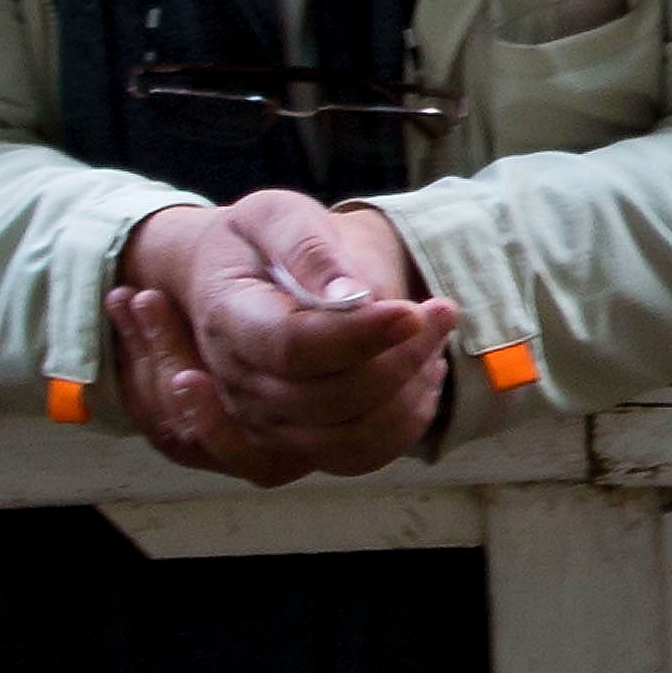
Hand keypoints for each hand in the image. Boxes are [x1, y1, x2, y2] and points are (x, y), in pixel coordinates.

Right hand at [105, 191, 454, 483]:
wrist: (241, 276)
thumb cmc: (261, 241)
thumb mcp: (275, 216)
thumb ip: (307, 248)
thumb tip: (350, 296)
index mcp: (230, 318)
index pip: (293, 347)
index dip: (359, 336)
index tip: (413, 311)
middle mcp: (239, 381)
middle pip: (327, 399)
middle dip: (400, 358)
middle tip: (441, 311)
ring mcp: (264, 419)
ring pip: (347, 439)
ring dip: (408, 395)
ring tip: (434, 342)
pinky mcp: (295, 442)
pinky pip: (358, 457)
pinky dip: (404, 424)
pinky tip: (422, 375)